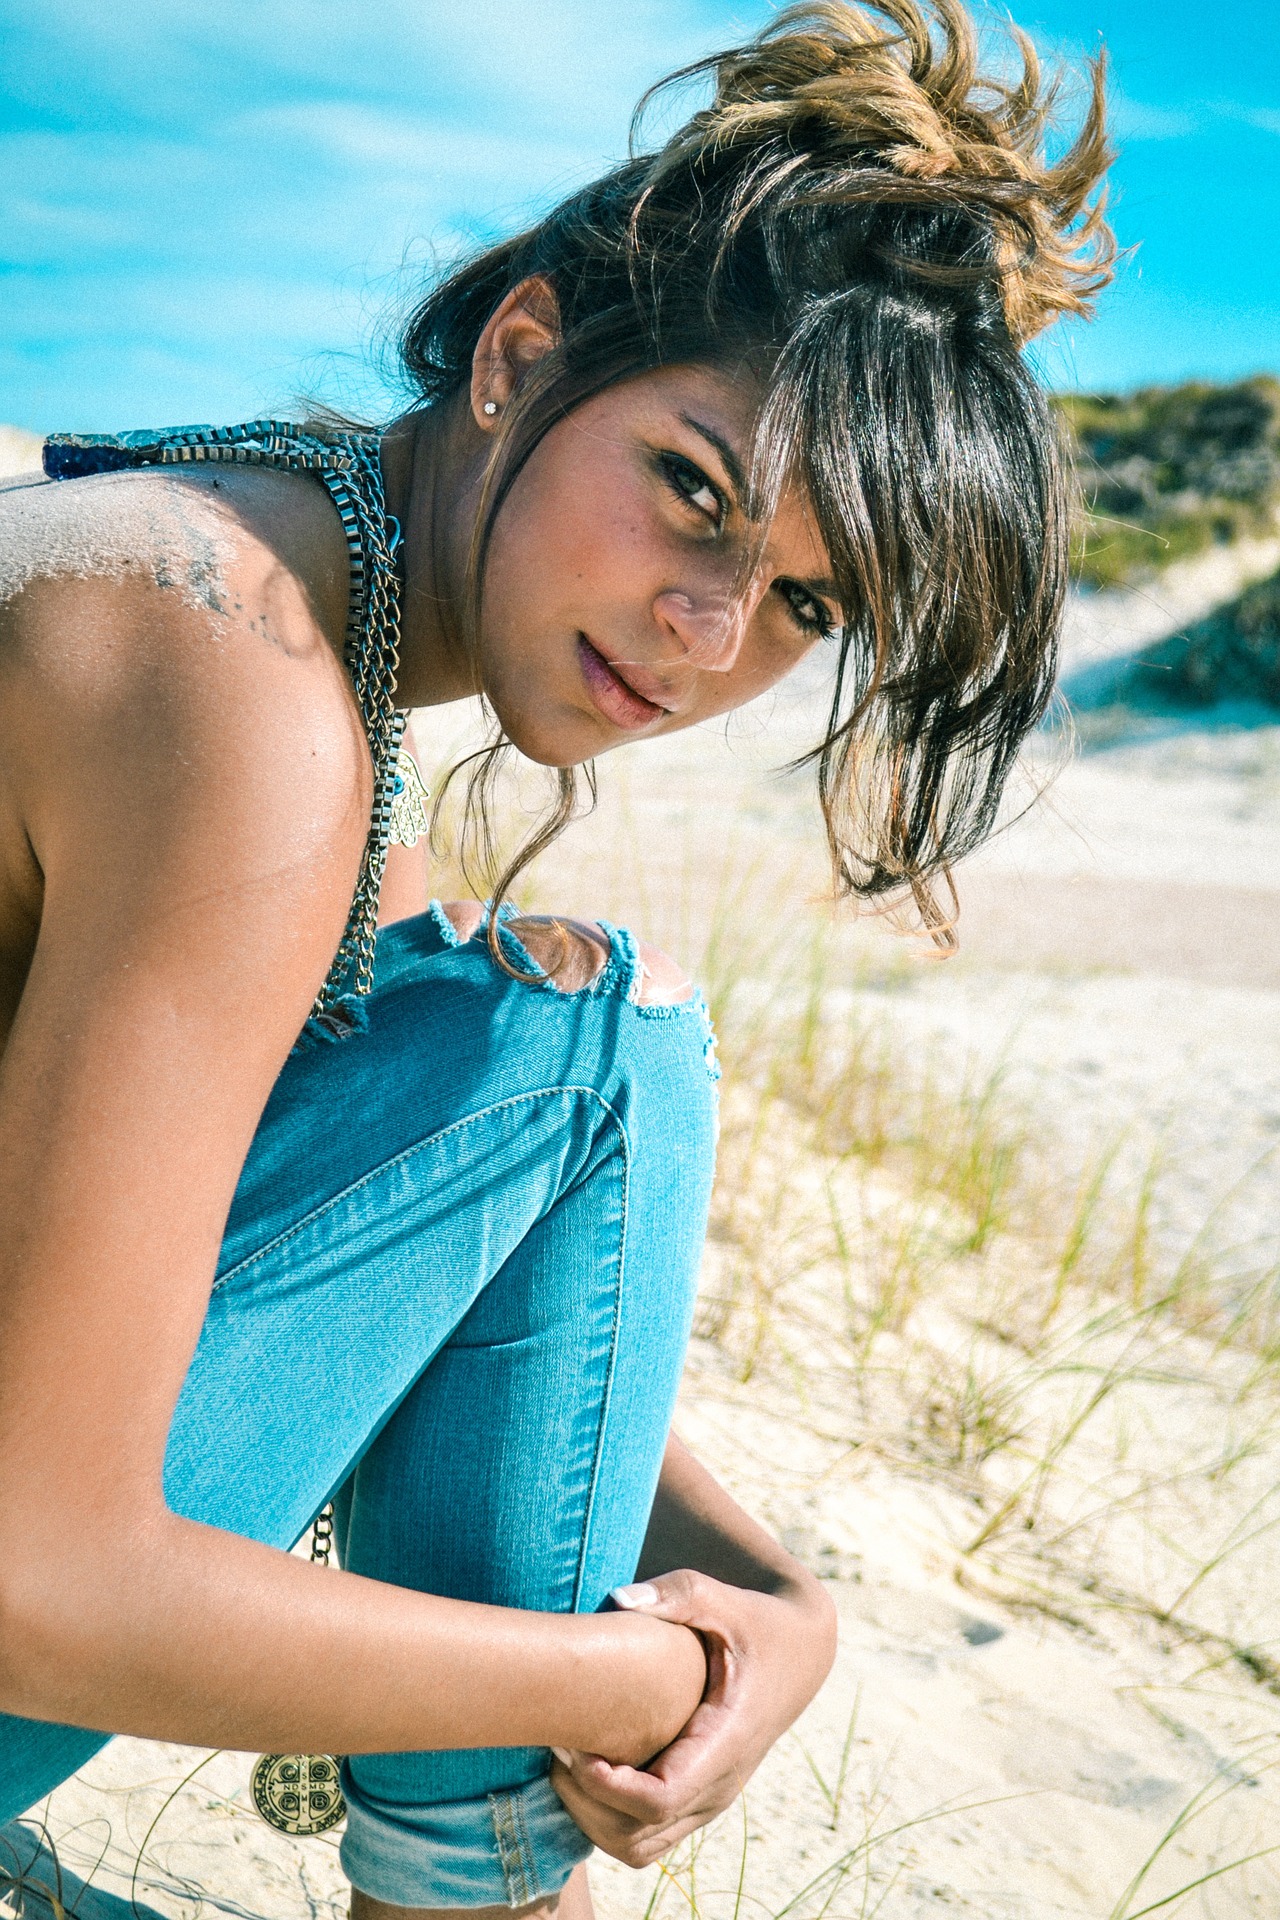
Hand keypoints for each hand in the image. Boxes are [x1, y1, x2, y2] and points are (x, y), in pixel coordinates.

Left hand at [549, 1567, 836, 1867]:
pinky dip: (606, 1818)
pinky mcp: (697, 1800)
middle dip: (584, 1802)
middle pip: (636, 1837)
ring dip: (591, 1818)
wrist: (799, 1653)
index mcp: (725, 1743)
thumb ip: (676, 1595)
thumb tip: (618, 1599)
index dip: (604, 1785)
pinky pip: (644, 1837)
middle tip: (556, 1746)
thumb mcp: (722, 1599)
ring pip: (637, 1848)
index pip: (657, 1799)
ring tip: (566, 1760)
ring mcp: (708, 1800)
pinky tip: (588, 1767)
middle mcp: (719, 1786)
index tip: (572, 1744)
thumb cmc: (755, 1622)